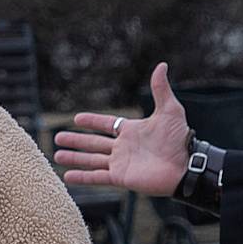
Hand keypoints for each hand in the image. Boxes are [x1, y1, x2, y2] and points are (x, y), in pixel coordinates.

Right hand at [55, 64, 189, 194]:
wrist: (185, 166)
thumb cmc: (180, 139)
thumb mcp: (170, 110)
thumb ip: (160, 89)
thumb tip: (162, 65)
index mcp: (132, 131)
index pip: (107, 125)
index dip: (92, 121)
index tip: (77, 118)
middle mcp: (124, 148)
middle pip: (94, 143)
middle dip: (76, 140)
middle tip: (58, 137)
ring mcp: (121, 163)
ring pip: (91, 160)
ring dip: (74, 158)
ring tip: (57, 155)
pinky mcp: (121, 178)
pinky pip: (97, 177)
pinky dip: (82, 177)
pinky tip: (68, 176)